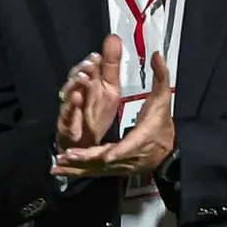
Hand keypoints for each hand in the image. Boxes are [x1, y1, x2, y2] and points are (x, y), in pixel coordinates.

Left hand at [51, 52, 173, 177]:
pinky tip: (62, 171)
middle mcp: (130, 156)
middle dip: (86, 159)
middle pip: (106, 161)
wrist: (168, 149)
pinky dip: (79, 172)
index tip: (98, 153)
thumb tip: (157, 54)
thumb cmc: (162, 122)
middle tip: (67, 154)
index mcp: (141, 138)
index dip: (114, 152)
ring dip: (77, 169)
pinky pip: (95, 172)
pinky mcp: (116, 169)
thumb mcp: (163, 98)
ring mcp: (122, 165)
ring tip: (58, 165)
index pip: (127, 147)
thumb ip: (160, 76)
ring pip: (97, 169)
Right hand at [55, 35, 122, 150]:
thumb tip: (113, 37)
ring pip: (69, 91)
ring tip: (85, 78)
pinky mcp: (66, 121)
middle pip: (75, 75)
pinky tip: (78, 98)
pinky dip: (72, 105)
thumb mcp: (110, 88)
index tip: (97, 56)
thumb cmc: (96, 113)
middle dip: (82, 69)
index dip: (91, 61)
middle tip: (91, 64)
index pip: (87, 66)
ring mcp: (70, 105)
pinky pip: (67, 112)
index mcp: (89, 82)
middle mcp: (77, 90)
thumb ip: (111, 65)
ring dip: (76, 83)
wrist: (85, 141)